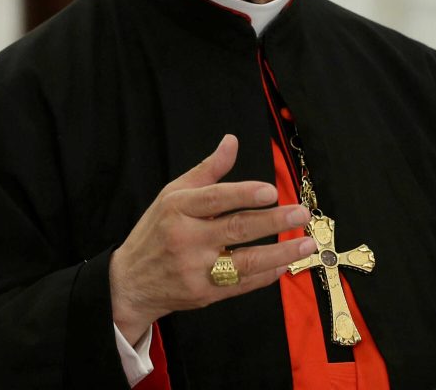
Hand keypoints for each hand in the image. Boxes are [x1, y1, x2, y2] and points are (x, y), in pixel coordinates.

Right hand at [108, 135, 317, 343]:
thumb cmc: (155, 232)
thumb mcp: (172, 194)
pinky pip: (241, 285)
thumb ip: (207, 170)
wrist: (130, 282)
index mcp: (178, 208)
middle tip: (301, 213)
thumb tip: (231, 141)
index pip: (216, 199)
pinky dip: (265, 275)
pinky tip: (285, 265)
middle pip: (236, 228)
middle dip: (273, 221)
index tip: (271, 191)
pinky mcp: (203, 294)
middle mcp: (186, 238)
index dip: (244, 194)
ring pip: (245, 261)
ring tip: (306, 243)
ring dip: (280, 252)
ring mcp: (195, 269)